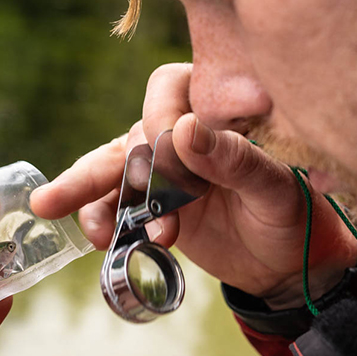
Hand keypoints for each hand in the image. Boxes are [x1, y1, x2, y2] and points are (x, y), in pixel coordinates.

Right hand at [30, 63, 356, 308]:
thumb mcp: (274, 189)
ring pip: (114, 164)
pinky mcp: (152, 204)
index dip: (162, 118)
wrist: (291, 267)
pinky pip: (113, 202)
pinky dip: (100, 216)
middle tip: (141, 200)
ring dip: (87, 186)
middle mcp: (184, 130)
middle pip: (137, 131)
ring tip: (62, 210)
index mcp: (218, 107)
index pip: (170, 88)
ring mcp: (164, 168)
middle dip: (128, 167)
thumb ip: (234, 159)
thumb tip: (182, 129)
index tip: (173, 162)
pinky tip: (99, 239)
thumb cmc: (295, 216)